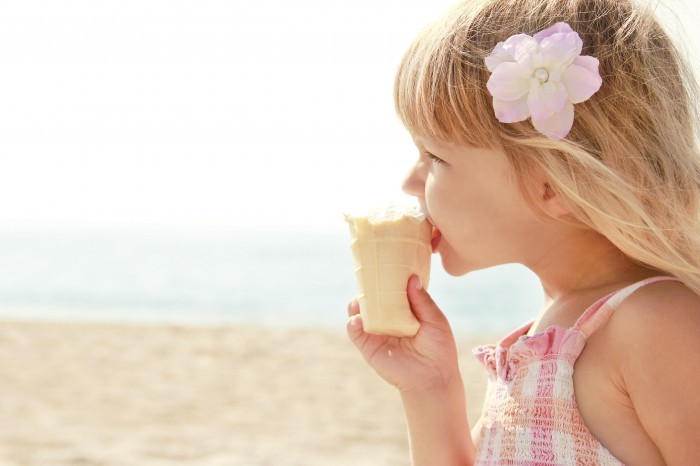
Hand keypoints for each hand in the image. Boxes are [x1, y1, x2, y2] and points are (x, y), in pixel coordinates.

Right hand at [346, 275, 461, 393]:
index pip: (391, 290)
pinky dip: (353, 323)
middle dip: (367, 288)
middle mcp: (388, 319)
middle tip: (366, 277)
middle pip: (373, 299)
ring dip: (356, 303)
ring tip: (359, 299)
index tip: (383, 264)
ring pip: (359, 313)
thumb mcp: (435, 319)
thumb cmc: (439, 348)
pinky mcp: (369, 347)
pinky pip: (355, 332)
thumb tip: (412, 278)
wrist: (433, 377)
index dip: (386, 279)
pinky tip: (358, 319)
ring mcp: (377, 332)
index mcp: (404, 310)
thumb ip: (422, 300)